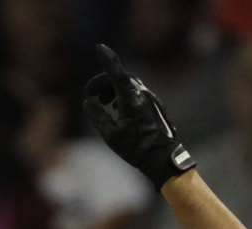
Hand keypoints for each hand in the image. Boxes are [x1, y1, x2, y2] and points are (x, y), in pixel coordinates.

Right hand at [83, 43, 194, 189]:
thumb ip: (97, 115)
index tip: (99, 47)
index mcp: (131, 97)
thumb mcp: (111, 134)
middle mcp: (142, 93)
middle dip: (103, 83)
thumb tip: (88, 102)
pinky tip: (117, 109)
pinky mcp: (154, 105)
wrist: (162, 158)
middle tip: (90, 96)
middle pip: (119, 77)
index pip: (116, 72)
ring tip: (103, 104)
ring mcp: (150, 98)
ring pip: (127, 85)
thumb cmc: (137, 148)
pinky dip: (122, 95)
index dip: (107, 58)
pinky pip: (135, 92)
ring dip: (112, 90)